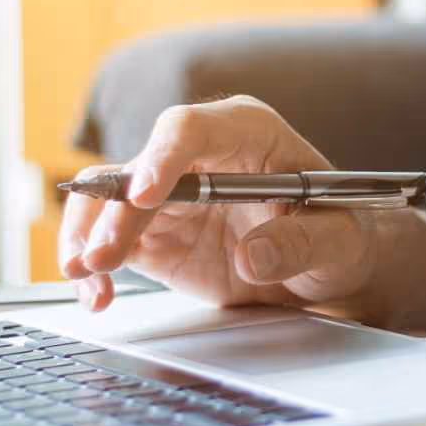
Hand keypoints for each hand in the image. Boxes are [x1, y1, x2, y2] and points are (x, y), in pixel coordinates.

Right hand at [60, 96, 408, 315]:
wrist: (326, 266)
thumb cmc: (338, 234)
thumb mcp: (339, 240)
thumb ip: (304, 243)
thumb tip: (255, 254)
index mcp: (246, 133)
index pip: (188, 129)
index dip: (162, 157)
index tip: (145, 195)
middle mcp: (196, 154)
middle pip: (137, 169)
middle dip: (114, 212)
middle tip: (104, 256)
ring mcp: (168, 194)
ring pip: (106, 200)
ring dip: (88, 236)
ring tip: (86, 277)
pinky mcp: (152, 234)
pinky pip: (107, 241)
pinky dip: (92, 269)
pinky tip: (96, 296)